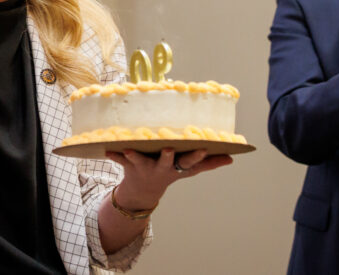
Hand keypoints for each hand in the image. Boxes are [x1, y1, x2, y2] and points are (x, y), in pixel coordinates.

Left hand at [106, 147, 232, 209]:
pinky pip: (120, 160)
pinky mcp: (129, 165)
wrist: (143, 192)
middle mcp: (161, 168)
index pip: (191, 162)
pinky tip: (106, 150)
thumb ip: (209, 163)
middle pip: (165, 162)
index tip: (203, 147)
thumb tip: (232, 157)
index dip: (198, 155)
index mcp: (177, 167)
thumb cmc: (170, 172)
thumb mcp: (189, 170)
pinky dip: (114, 155)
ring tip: (130, 149)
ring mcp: (145, 167)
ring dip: (135, 156)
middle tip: (168, 148)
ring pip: (140, 161)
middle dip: (167, 157)